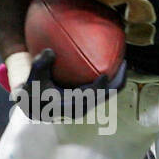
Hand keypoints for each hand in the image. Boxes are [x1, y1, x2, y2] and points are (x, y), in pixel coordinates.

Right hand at [10, 48, 125, 121]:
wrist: (35, 105)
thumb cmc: (34, 92)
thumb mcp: (34, 78)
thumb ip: (41, 65)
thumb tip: (50, 51)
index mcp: (71, 106)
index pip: (90, 98)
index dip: (99, 87)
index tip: (105, 74)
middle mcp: (83, 107)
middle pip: (107, 95)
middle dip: (118, 80)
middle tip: (125, 62)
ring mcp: (88, 104)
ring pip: (109, 93)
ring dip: (118, 79)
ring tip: (124, 62)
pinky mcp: (89, 99)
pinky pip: (106, 89)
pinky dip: (112, 78)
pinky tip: (114, 63)